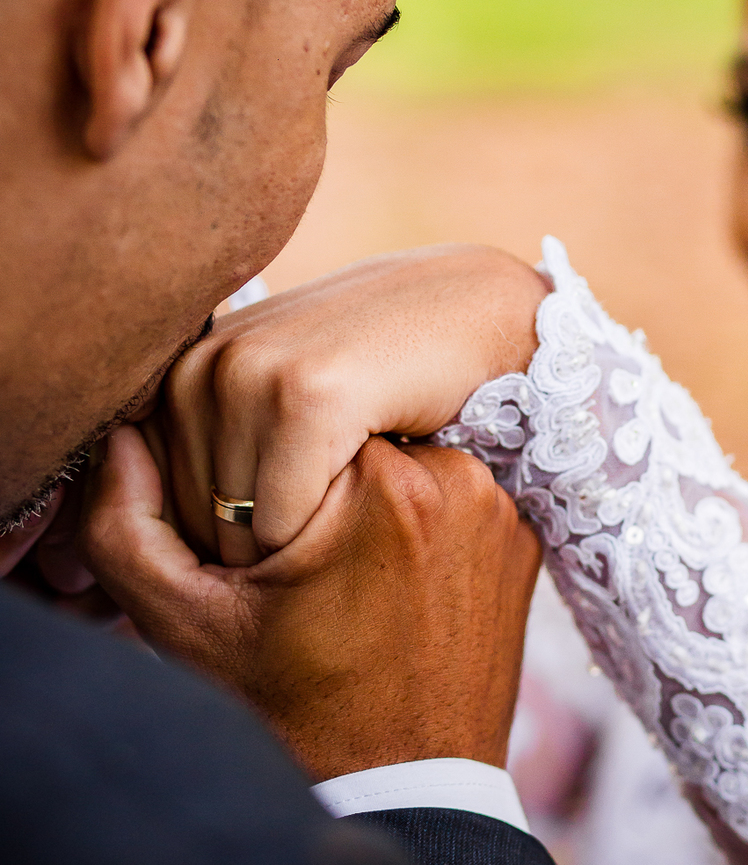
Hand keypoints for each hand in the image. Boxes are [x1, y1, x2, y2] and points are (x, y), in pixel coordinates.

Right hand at [82, 424, 540, 776]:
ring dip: (361, 497)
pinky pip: (448, 496)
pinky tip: (389, 585)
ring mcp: (499, 506)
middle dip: (305, 483)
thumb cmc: (291, 713)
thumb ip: (129, 523)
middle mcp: (456, 478)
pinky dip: (414, 523)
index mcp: (377, 484)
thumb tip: (123, 433)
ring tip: (341, 579)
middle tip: (289, 565)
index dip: (246, 480)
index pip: (285, 418)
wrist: (405, 794)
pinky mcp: (522, 535)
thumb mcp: (184, 625)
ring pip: (399, 458)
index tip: (249, 548)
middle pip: (346, 434)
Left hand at [160, 244, 546, 565]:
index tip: (297, 512)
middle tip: (333, 513)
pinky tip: (369, 487)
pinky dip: (328, 534)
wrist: (472, 309)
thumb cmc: (384, 370)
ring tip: (350, 500)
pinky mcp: (305, 396)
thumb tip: (165, 543)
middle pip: (196, 529)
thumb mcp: (281, 401)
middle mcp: (199, 369)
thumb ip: (220, 448)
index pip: (157, 513)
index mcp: (181, 374)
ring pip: (236, 535)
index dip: (225, 543)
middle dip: (257, 554)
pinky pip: (284, 522)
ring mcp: (248, 376)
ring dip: (297, 549)